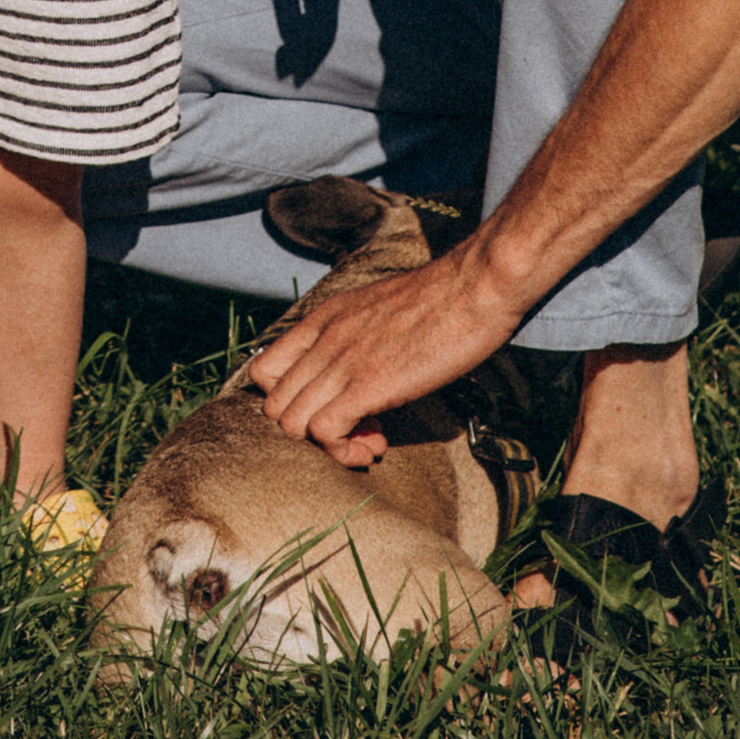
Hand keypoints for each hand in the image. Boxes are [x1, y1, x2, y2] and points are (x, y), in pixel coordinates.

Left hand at [242, 239, 525, 469]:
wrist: (476, 286)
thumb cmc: (442, 301)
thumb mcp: (379, 311)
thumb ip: (357, 338)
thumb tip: (359, 375)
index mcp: (324, 318)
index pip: (263, 369)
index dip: (289, 402)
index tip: (330, 408)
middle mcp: (323, 337)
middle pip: (272, 404)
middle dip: (306, 431)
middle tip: (354, 429)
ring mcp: (342, 360)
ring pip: (289, 422)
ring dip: (325, 446)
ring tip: (368, 440)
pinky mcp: (368, 383)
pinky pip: (323, 432)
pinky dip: (343, 451)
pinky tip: (376, 444)